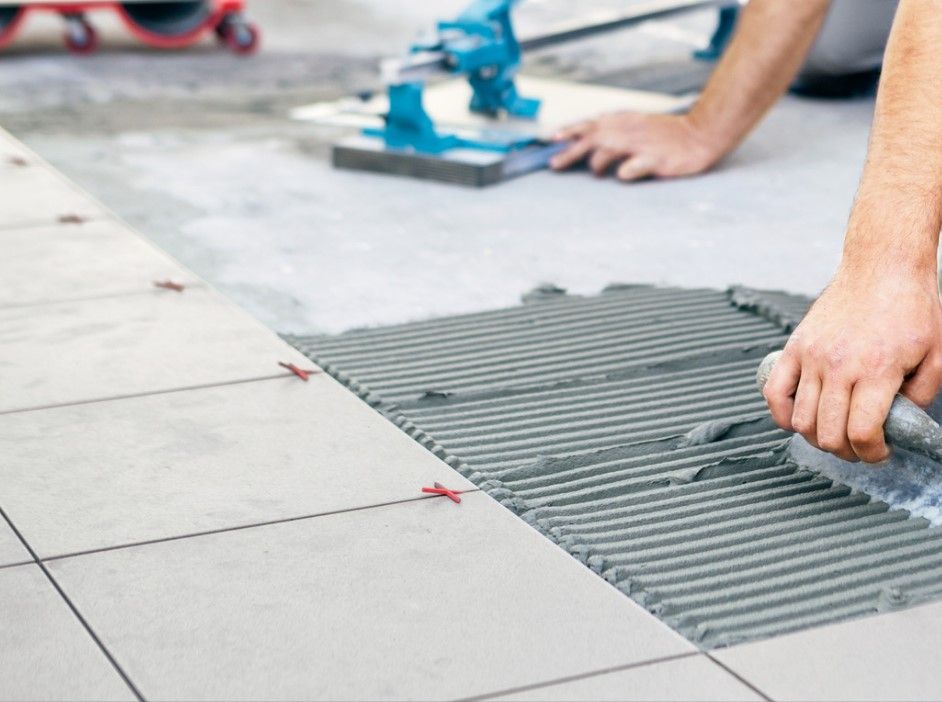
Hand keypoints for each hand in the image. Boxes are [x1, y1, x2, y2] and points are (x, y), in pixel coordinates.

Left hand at [549, 112, 720, 180]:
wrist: (699, 135)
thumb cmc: (665, 135)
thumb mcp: (636, 126)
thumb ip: (613, 132)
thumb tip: (587, 145)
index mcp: (623, 121)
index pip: (590, 124)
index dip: (570, 131)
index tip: (552, 138)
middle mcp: (628, 131)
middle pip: (593, 138)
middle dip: (571, 151)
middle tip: (554, 164)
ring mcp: (641, 145)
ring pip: (609, 150)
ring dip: (597, 162)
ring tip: (596, 171)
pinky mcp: (655, 159)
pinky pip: (634, 166)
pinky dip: (625, 171)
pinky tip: (622, 174)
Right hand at [764, 267, 941, 462]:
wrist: (881, 267)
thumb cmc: (911, 305)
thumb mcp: (937, 352)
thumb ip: (922, 394)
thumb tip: (903, 421)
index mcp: (877, 370)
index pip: (862, 432)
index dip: (871, 453)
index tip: (880, 452)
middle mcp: (839, 366)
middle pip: (828, 433)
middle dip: (846, 451)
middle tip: (859, 447)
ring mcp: (812, 357)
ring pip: (801, 419)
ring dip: (817, 437)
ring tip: (833, 433)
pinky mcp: (794, 348)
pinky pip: (774, 392)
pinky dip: (781, 414)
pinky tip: (796, 419)